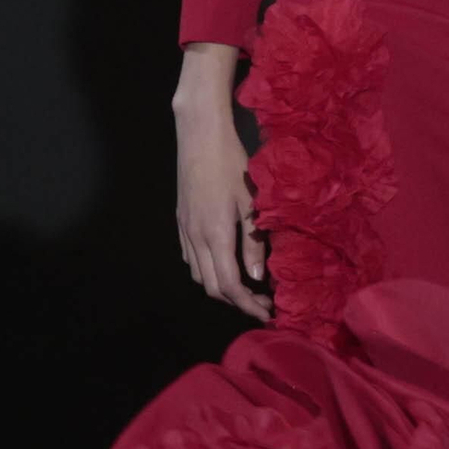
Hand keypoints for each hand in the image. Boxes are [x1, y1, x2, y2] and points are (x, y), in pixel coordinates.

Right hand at [173, 43, 271, 320]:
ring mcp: (185, 231)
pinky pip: (191, 259)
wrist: (199, 135)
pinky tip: (224, 264)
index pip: (230, 285)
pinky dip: (208, 271)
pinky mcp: (181, 221)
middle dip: (237, 302)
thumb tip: (258, 277)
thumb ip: (253, 242)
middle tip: (262, 304)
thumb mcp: (250, 202)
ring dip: (221, 288)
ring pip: (199, 275)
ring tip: (246, 287)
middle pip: (212, 287)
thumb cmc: (231, 163)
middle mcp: (196, 239)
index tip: (267, 312)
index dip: (248, 304)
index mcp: (216, 236)